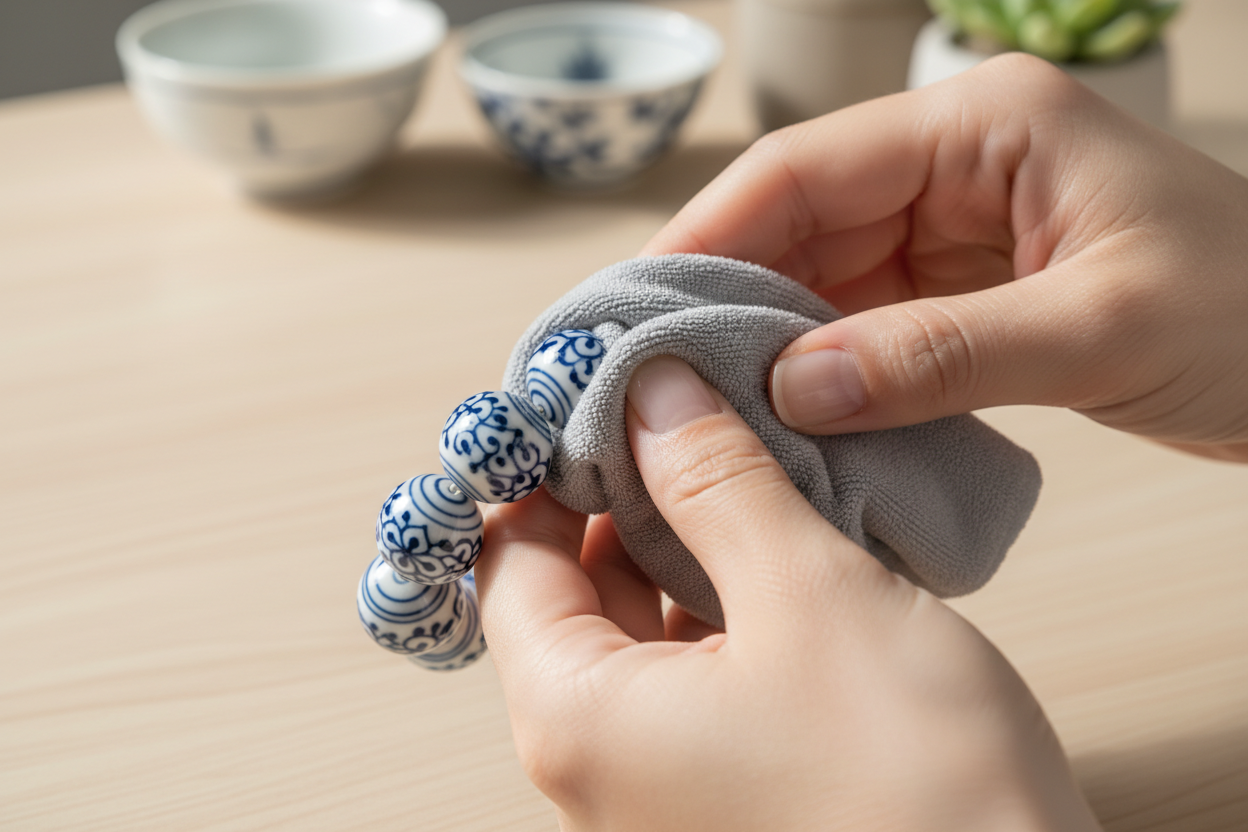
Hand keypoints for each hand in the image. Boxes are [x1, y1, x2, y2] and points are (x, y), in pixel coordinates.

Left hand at [476, 356, 1100, 830]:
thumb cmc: (916, 792)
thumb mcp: (808, 595)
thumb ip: (717, 483)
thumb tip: (650, 394)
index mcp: (578, 719)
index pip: (512, 560)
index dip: (552, 467)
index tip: (607, 394)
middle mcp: (602, 763)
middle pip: (573, 591)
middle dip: (626, 493)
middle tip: (688, 410)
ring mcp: (665, 783)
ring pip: (644, 628)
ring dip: (686, 540)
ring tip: (745, 461)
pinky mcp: (733, 788)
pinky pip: (701, 670)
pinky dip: (728, 598)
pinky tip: (783, 544)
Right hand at [645, 54, 1247, 461]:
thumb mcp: (1100, 328)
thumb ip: (940, 355)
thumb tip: (794, 386)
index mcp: (985, 125)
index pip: (808, 168)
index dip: (712, 235)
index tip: (642, 308)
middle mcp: (957, 166)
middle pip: (801, 224)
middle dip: (730, 299)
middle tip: (661, 376)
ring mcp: (959, 231)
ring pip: (825, 282)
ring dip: (773, 344)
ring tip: (711, 409)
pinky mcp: (965, 293)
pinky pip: (868, 328)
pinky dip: (827, 374)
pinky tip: (789, 418)